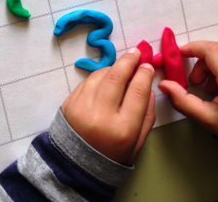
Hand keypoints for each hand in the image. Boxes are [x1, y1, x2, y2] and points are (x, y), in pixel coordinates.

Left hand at [61, 48, 155, 165]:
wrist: (77, 165)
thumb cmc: (113, 155)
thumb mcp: (138, 142)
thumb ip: (147, 115)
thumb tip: (148, 87)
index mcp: (123, 129)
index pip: (137, 91)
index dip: (144, 74)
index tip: (147, 66)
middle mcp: (101, 116)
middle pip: (117, 78)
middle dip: (128, 61)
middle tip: (136, 52)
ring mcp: (82, 108)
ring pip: (100, 76)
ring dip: (113, 67)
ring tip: (122, 66)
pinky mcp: (69, 103)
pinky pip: (87, 82)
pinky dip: (99, 76)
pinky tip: (106, 78)